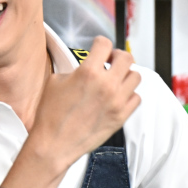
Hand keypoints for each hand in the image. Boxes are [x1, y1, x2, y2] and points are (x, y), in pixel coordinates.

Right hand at [29, 36, 140, 171]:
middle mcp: (106, 85)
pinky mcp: (121, 116)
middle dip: (117, 56)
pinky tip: (118, 96)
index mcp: (88, 72)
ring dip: (125, 75)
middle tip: (110, 61)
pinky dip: (129, 95)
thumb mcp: (56, 81)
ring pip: (135, 77)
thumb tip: (86, 64)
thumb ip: (75, 69)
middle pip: (127, 58)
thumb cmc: (50, 115)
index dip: (100, 43)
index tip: (99, 48)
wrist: (54, 144)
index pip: (105, 44)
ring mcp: (117, 101)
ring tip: (115, 80)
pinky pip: (136, 98)